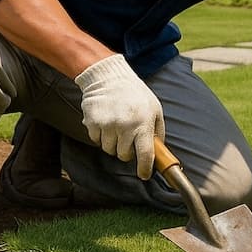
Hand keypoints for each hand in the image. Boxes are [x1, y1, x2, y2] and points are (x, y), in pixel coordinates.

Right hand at [74, 54, 164, 179]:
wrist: (109, 77)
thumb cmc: (135, 94)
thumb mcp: (154, 109)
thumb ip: (158, 131)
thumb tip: (158, 153)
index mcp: (143, 123)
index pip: (145, 155)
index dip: (145, 169)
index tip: (144, 174)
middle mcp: (125, 126)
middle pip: (124, 156)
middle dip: (126, 152)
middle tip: (127, 139)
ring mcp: (108, 125)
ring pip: (109, 150)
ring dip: (113, 144)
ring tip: (116, 127)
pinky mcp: (93, 122)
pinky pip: (96, 141)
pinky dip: (100, 136)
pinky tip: (105, 122)